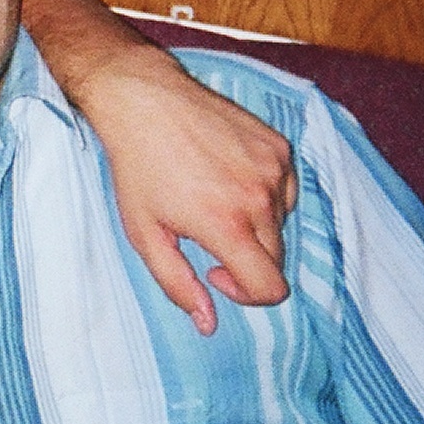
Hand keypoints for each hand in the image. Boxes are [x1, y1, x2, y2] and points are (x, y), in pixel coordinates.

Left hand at [76, 48, 295, 331]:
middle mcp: (260, 197)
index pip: (273, 289)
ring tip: (212, 197)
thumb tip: (207, 323)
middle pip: (277, 259)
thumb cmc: (138, 168)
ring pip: (282, 223)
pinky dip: (264, 193)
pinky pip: (286, 188)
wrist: (145, 100)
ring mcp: (274, 168)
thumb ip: (178, 284)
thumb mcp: (145, 234)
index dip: (248, 295)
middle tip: (207, 234)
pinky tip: (227, 176)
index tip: (217, 273)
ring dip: (256, 224)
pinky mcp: (279, 146)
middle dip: (246, 259)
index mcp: (227, 225)